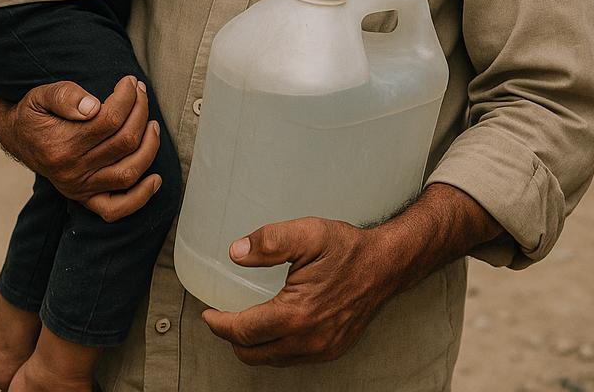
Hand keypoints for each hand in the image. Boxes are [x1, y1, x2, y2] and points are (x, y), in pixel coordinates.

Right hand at [0, 75, 161, 220]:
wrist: (19, 138)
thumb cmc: (34, 113)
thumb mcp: (41, 96)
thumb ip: (64, 96)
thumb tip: (92, 106)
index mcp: (61, 145)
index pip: (109, 120)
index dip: (127, 97)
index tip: (130, 82)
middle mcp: (71, 171)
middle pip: (124, 142)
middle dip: (140, 112)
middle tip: (141, 92)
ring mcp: (80, 188)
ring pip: (128, 172)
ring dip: (149, 146)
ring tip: (152, 124)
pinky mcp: (86, 198)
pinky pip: (116, 209)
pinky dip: (140, 198)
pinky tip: (155, 179)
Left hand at [201, 186, 502, 366]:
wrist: (386, 264)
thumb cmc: (346, 247)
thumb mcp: (307, 233)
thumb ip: (269, 241)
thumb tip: (234, 252)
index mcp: (297, 315)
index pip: (245, 331)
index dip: (219, 324)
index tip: (207, 312)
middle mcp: (308, 341)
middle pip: (253, 353)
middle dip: (232, 338)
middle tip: (221, 316)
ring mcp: (321, 349)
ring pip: (272, 359)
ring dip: (253, 345)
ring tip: (243, 320)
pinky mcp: (331, 349)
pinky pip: (291, 358)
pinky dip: (274, 347)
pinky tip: (272, 325)